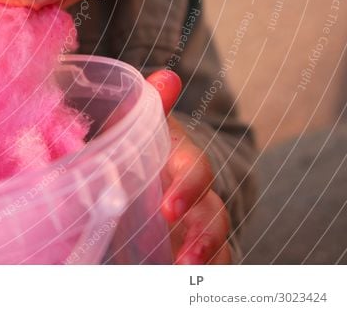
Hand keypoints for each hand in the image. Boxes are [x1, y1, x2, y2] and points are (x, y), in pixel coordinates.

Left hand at [145, 70, 231, 264]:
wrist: (152, 169)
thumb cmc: (142, 146)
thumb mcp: (140, 125)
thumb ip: (148, 105)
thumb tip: (167, 77)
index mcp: (180, 158)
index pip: (195, 169)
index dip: (187, 186)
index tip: (169, 208)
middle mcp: (197, 191)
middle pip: (212, 211)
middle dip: (202, 233)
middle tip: (182, 254)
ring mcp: (199, 221)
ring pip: (216, 239)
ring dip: (206, 256)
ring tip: (186, 272)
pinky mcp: (195, 245)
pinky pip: (215, 260)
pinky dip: (210, 268)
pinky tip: (191, 280)